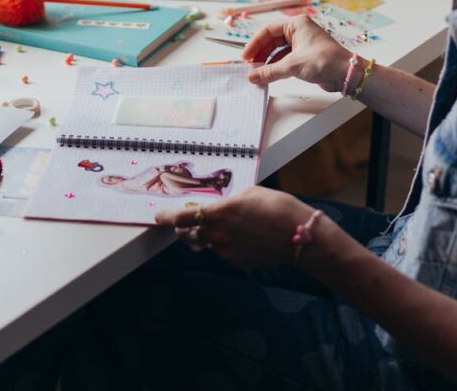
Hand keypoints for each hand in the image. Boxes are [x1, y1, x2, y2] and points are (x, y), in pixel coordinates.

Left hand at [154, 187, 315, 269]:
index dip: (168, 218)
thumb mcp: (250, 193)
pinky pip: (224, 253)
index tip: (158, 217)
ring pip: (207, 244)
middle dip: (183, 230)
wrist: (298, 234)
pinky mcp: (237, 262)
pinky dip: (227, 245)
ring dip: (207, 237)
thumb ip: (230, 202)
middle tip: (184, 225)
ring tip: (224, 228)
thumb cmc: (276, 207)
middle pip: (188, 235)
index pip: (183, 218)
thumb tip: (223, 209)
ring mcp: (226, 251)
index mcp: (218, 212)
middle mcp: (218, 234)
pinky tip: (245, 239)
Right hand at [241, 15, 349, 90]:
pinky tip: (269, 76)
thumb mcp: (292, 65)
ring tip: (257, 73)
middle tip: (250, 66)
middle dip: (260, 53)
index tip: (246, 57)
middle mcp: (299, 31)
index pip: (268, 30)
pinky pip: (285, 60)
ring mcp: (302, 44)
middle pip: (272, 40)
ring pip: (278, 51)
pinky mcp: (305, 57)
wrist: (346, 74)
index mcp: (296, 24)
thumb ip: (269, 71)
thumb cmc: (324, 60)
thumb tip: (252, 76)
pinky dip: (276, 67)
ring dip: (267, 62)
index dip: (255, 44)